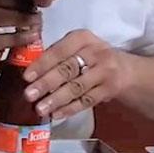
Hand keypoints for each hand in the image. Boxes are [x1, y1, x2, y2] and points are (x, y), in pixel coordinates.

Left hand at [21, 30, 135, 118]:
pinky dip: (70, 108)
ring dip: (56, 99)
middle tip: (29, 95)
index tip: (27, 77)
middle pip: (67, 69)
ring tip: (40, 109)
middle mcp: (95, 52)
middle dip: (46, 83)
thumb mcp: (78, 47)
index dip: (42, 64)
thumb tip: (29, 74)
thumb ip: (57, 55)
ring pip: (76, 87)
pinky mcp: (109, 89)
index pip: (59, 51)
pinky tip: (56, 114)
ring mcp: (104, 71)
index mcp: (82, 38)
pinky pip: (86, 101)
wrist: (126, 70)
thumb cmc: (92, 57)